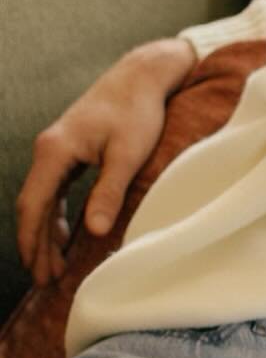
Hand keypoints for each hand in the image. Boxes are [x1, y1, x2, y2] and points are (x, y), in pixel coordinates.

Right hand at [16, 37, 197, 284]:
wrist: (142, 77)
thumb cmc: (138, 112)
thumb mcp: (128, 154)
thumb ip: (109, 191)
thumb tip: (95, 231)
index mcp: (55, 151)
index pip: (34, 205)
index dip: (33, 242)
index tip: (39, 271)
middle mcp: (48, 150)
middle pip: (32, 206)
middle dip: (36, 245)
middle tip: (44, 280)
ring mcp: (56, 149)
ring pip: (41, 199)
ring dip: (44, 233)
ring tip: (52, 266)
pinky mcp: (69, 150)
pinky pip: (53, 190)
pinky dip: (54, 215)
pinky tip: (63, 235)